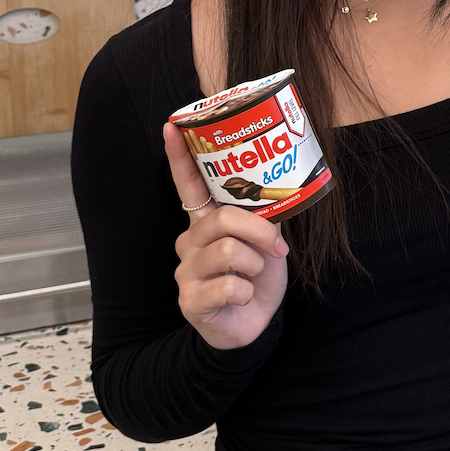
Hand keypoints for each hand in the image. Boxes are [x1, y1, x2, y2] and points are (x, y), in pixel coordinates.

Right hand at [163, 122, 288, 349]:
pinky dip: (248, 292)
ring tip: (253, 278)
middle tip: (277, 251)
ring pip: (230, 251)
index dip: (179, 156)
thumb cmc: (258, 278)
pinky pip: (229, 285)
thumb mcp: (266, 242)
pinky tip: (242, 298)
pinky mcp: (190, 300)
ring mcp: (186, 271)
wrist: (256, 324)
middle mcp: (189, 241)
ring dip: (256, 266)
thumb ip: (261, 217)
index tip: (172, 126)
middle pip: (224, 219)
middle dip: (261, 233)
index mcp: (206, 222)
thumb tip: (273, 190)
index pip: (188, 184)